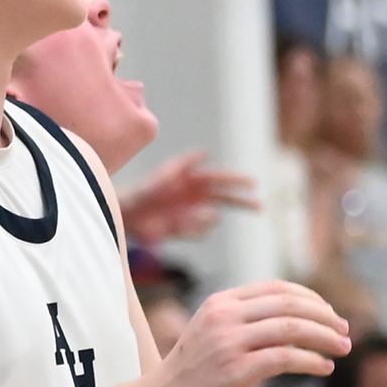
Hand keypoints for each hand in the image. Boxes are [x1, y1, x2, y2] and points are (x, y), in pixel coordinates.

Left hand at [118, 149, 258, 243]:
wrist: (128, 215)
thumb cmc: (143, 192)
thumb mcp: (163, 176)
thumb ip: (184, 165)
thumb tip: (206, 153)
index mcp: (193, 181)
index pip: (221, 179)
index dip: (237, 181)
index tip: (253, 184)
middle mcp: (196, 197)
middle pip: (227, 198)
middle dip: (243, 201)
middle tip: (259, 205)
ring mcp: (192, 213)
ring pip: (214, 217)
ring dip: (205, 220)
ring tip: (181, 220)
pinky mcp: (186, 229)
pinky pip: (200, 232)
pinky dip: (193, 230)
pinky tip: (176, 227)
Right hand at [136, 281, 348, 386]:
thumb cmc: (190, 376)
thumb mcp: (212, 336)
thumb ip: (243, 324)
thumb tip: (293, 325)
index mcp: (219, 304)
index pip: (276, 288)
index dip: (310, 297)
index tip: (329, 313)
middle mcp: (224, 317)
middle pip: (289, 304)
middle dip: (325, 316)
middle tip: (345, 331)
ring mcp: (229, 343)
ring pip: (292, 328)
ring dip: (325, 338)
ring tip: (343, 348)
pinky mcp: (236, 371)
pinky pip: (286, 358)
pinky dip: (312, 361)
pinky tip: (324, 368)